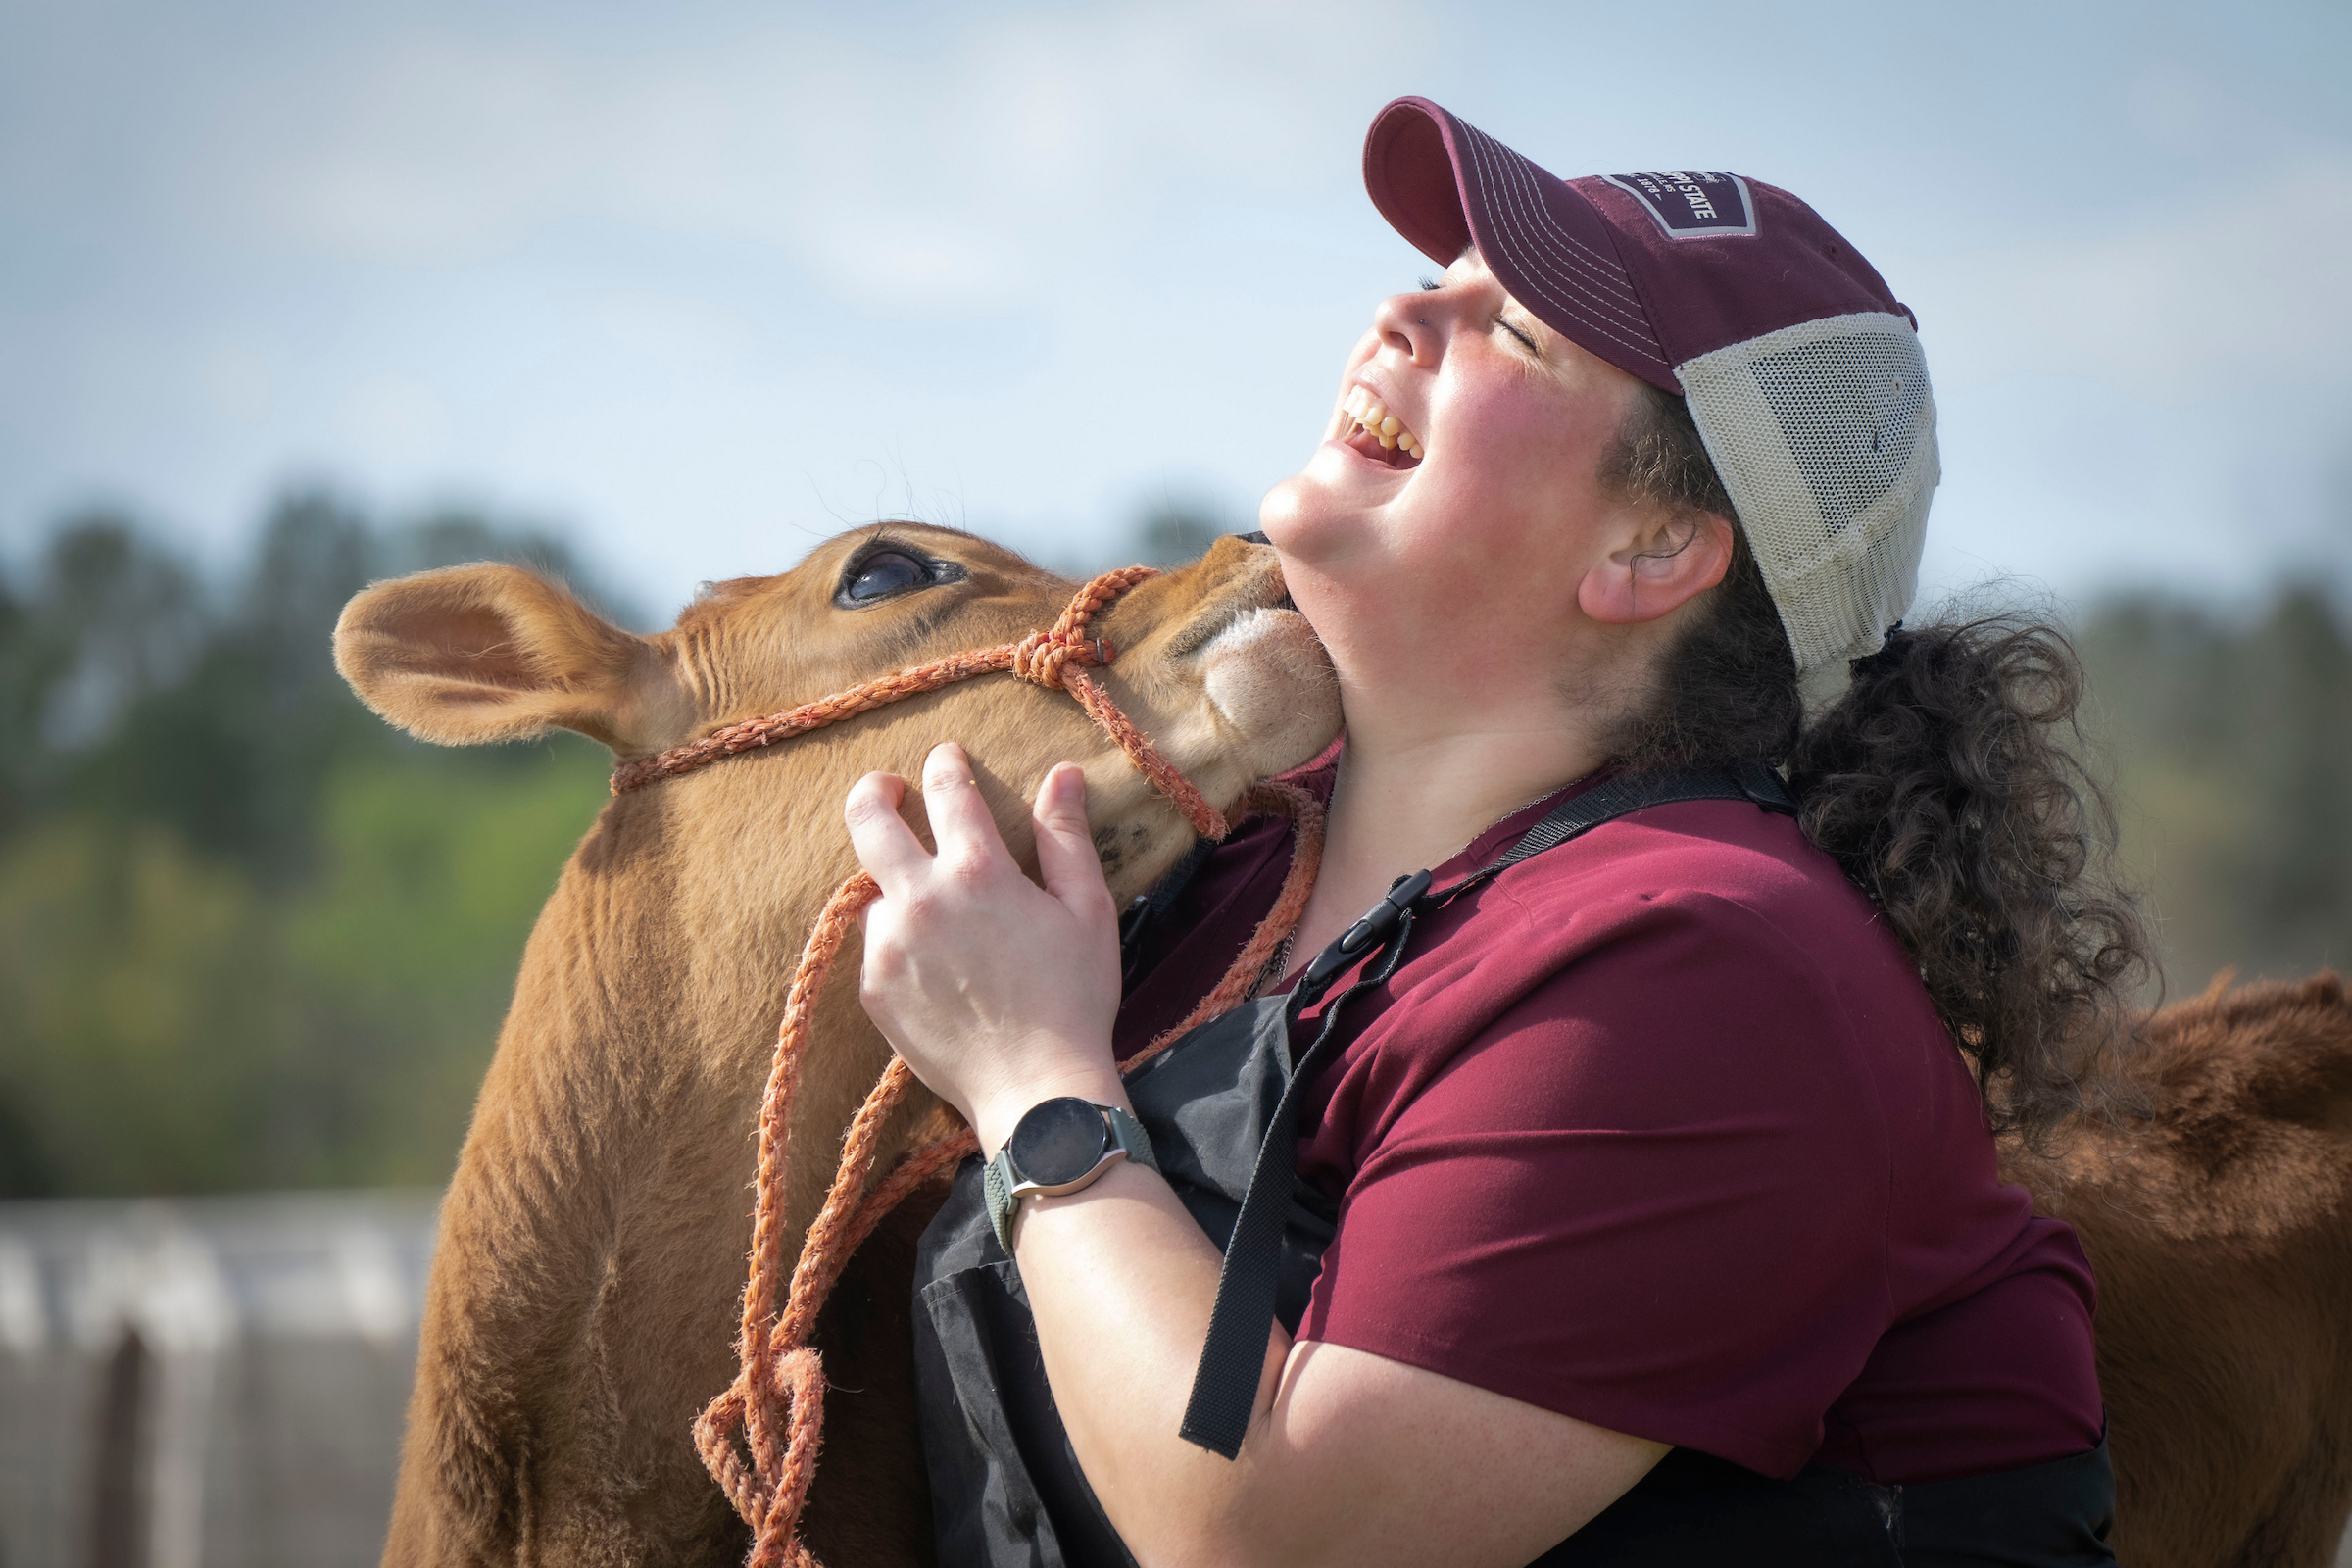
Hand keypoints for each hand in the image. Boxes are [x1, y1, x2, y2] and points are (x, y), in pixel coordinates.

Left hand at [846, 743, 1127, 1152]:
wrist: (1035, 1090)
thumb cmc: (1074, 998)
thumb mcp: (1087, 910)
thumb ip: (1066, 837)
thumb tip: (1062, 774)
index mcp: (978, 872)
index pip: (947, 789)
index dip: (946, 764)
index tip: (948, 758)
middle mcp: (921, 900)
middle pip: (868, 819)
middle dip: (876, 791)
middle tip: (889, 788)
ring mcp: (889, 946)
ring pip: (873, 889)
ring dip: (895, 882)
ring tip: (929, 903)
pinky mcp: (874, 989)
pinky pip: (876, 943)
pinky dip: (898, 938)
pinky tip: (934, 961)